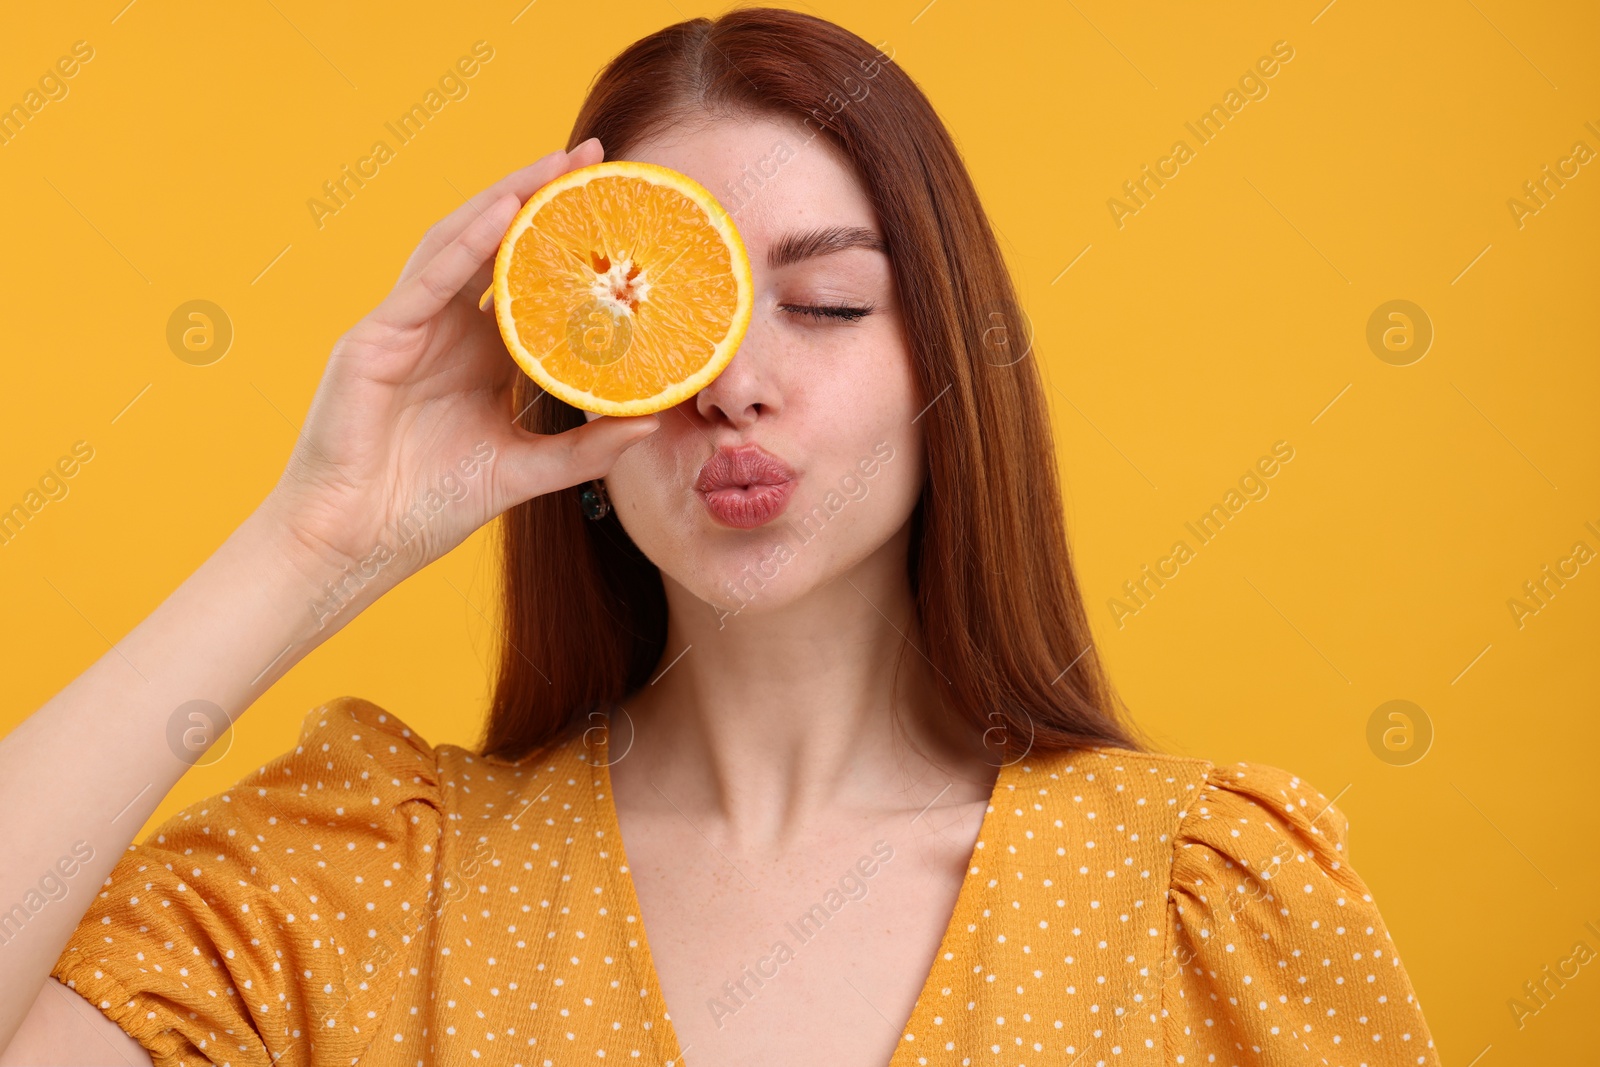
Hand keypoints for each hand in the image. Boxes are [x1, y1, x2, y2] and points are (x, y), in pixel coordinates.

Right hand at [260, 137, 658, 585]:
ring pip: (460, 245)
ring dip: (507, 198)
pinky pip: (426, 280)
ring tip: (556, 165)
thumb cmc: (426, 509)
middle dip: (542, 197)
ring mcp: (407, 328)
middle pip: (497, 247)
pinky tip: (503, 210)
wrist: (354, 545)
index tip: (622, 210)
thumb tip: (652, 420)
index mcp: (479, 357)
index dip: (570, 244)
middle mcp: (445, 330)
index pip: (530, 282)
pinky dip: (466, 242)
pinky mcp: (375, 339)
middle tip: (595, 157)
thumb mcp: (525, 470)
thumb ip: (585, 448)